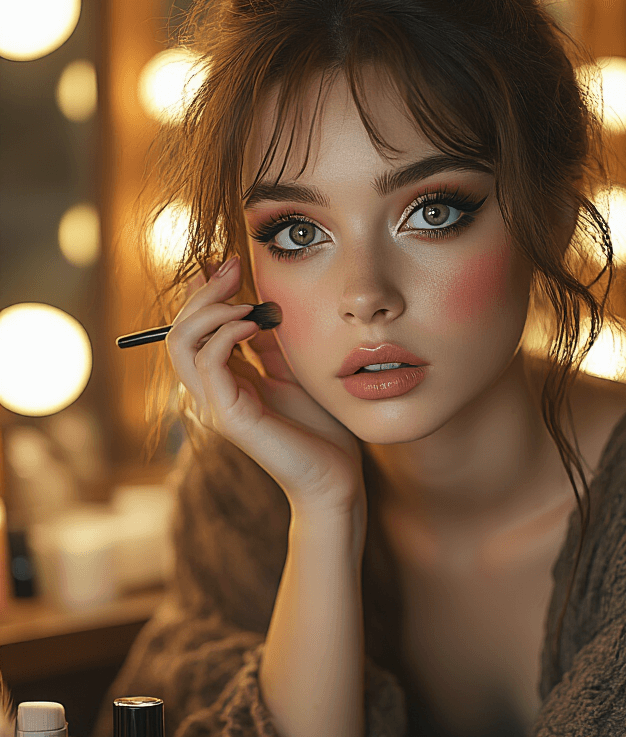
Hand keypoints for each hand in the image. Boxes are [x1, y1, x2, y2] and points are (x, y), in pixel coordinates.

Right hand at [166, 257, 364, 514]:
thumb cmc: (319, 427)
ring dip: (209, 310)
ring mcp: (215, 405)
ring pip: (180, 344)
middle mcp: (210, 392)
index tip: (229, 260)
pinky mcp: (230, 417)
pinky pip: (207, 364)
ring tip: (244, 299)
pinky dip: (225, 334)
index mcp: (223, 379)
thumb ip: (270, 340)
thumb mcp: (293, 368)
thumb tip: (260, 299)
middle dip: (203, 291)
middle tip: (233, 264)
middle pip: (178, 330)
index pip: (193, 328)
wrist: (336, 475)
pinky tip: (253, 323)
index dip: (204, 292)